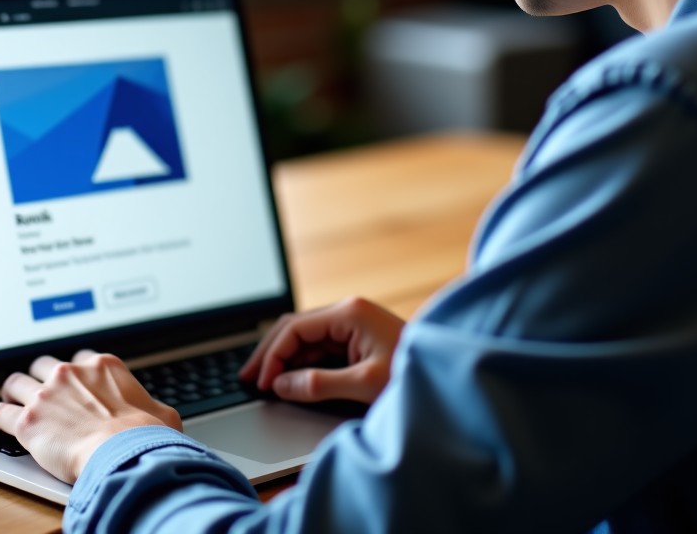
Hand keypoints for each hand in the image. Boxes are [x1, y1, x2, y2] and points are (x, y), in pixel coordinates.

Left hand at [0, 350, 181, 484]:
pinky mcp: (28, 421)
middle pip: (44, 364)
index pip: (80, 357)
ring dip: (12, 392)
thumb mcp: (161, 413)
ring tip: (7, 401)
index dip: (73, 371)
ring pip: (17, 383)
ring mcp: (47, 394)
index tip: (70, 382)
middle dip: (39, 376)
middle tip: (36, 390)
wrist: (123, 453)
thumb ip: (152, 407)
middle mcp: (72, 373)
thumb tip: (159, 415)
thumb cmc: (145, 436)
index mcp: (103, 366)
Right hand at [239, 297, 403, 405]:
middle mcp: (348, 312)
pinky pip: (320, 348)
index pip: (296, 328)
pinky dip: (301, 363)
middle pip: (295, 328)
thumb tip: (281, 385)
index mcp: (349, 312)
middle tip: (247, 379)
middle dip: (270, 353)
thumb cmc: (413, 376)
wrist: (449, 377)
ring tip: (262, 381)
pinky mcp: (357, 339)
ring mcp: (352, 324)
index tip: (262, 384)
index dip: (274, 356)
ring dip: (283, 359)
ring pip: (305, 338)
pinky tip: (288, 380)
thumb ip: (320, 384)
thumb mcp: (365, 385)